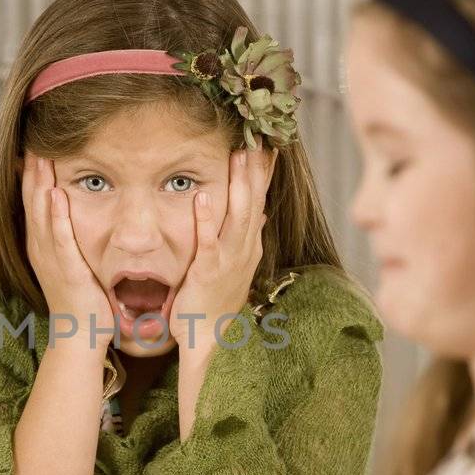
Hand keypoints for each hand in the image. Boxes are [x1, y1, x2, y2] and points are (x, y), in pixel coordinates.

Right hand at [21, 155, 115, 344]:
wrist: (80, 336)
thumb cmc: (83, 301)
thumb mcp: (72, 262)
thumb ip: (71, 239)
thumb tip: (76, 218)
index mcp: (42, 246)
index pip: (34, 202)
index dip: (32, 174)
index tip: (35, 147)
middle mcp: (41, 249)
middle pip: (32, 201)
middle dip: (32, 171)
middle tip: (33, 141)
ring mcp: (51, 260)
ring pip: (42, 215)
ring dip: (40, 184)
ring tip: (40, 156)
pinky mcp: (67, 271)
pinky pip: (60, 239)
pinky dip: (57, 216)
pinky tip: (56, 195)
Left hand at [170, 147, 273, 355]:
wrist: (209, 337)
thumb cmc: (217, 301)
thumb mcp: (237, 265)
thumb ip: (247, 238)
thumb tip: (260, 215)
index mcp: (250, 246)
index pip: (261, 201)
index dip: (265, 174)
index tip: (270, 145)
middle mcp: (245, 249)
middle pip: (255, 202)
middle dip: (257, 169)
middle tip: (260, 137)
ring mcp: (229, 260)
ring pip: (239, 216)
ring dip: (239, 184)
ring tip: (239, 155)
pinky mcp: (209, 272)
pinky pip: (209, 241)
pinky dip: (207, 218)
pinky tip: (204, 195)